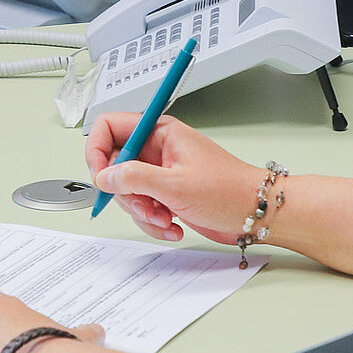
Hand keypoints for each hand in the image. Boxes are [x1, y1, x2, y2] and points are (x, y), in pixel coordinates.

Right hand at [85, 114, 266, 245]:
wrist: (255, 214)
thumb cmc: (229, 190)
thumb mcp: (175, 184)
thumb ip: (134, 178)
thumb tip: (103, 176)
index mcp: (159, 132)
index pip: (109, 126)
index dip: (97, 150)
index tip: (102, 177)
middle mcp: (157, 149)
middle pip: (114, 165)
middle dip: (126, 193)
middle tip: (146, 205)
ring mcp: (160, 172)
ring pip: (127, 191)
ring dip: (142, 212)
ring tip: (165, 218)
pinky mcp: (165, 194)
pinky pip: (142, 207)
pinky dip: (153, 222)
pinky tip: (173, 225)